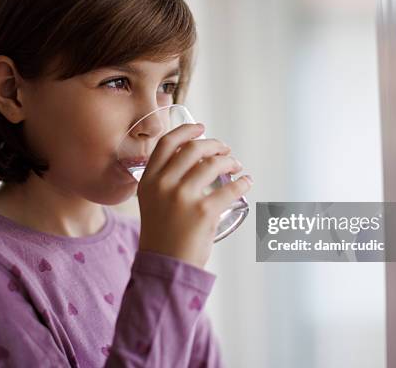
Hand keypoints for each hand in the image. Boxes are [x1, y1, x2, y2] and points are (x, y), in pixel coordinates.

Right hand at [137, 123, 252, 268]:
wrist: (165, 267)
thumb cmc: (162, 236)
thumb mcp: (152, 203)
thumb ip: (164, 181)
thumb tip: (194, 160)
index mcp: (148, 180)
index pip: (166, 144)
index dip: (186, 131)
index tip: (201, 128)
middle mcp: (163, 185)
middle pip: (193, 149)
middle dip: (214, 144)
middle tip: (226, 150)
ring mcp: (183, 197)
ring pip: (213, 164)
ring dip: (230, 161)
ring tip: (236, 166)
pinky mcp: (204, 211)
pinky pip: (230, 189)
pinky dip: (243, 182)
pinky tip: (246, 182)